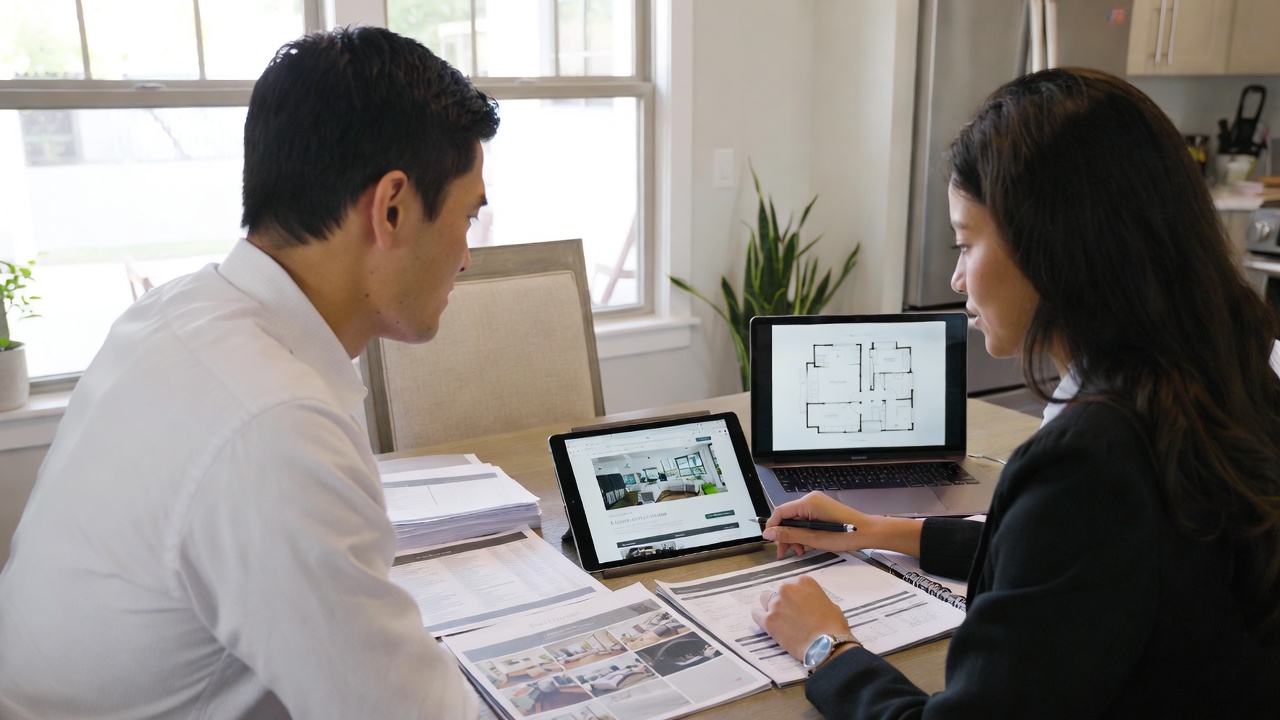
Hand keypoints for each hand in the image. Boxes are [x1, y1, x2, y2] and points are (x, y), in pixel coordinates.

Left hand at [750, 575, 853, 661]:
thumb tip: (811, 606)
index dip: (796, 597)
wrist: (827, 645)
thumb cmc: (833, 626)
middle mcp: (787, 589)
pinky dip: (761, 618)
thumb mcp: (830, 604)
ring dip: (771, 608)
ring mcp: (776, 604)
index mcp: (803, 582)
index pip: (793, 585)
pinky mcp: (768, 620)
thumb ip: (816, 599)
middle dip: (783, 601)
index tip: (800, 606)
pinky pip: (757, 615)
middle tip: (791, 615)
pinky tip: (767, 624)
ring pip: (765, 601)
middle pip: (778, 592)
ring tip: (780, 620)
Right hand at [761, 491, 923, 558]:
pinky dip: (802, 533)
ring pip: (795, 520)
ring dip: (793, 536)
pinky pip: (805, 520)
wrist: (868, 532)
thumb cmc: (846, 535)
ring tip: (798, 551)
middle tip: (785, 552)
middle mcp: (811, 500)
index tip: (771, 542)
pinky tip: (806, 545)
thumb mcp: (814, 539)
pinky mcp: (821, 510)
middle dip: (784, 535)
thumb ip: (790, 534)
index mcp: (808, 503)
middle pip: (787, 517)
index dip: (773, 527)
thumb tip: (769, 533)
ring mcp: (817, 504)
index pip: (780, 512)